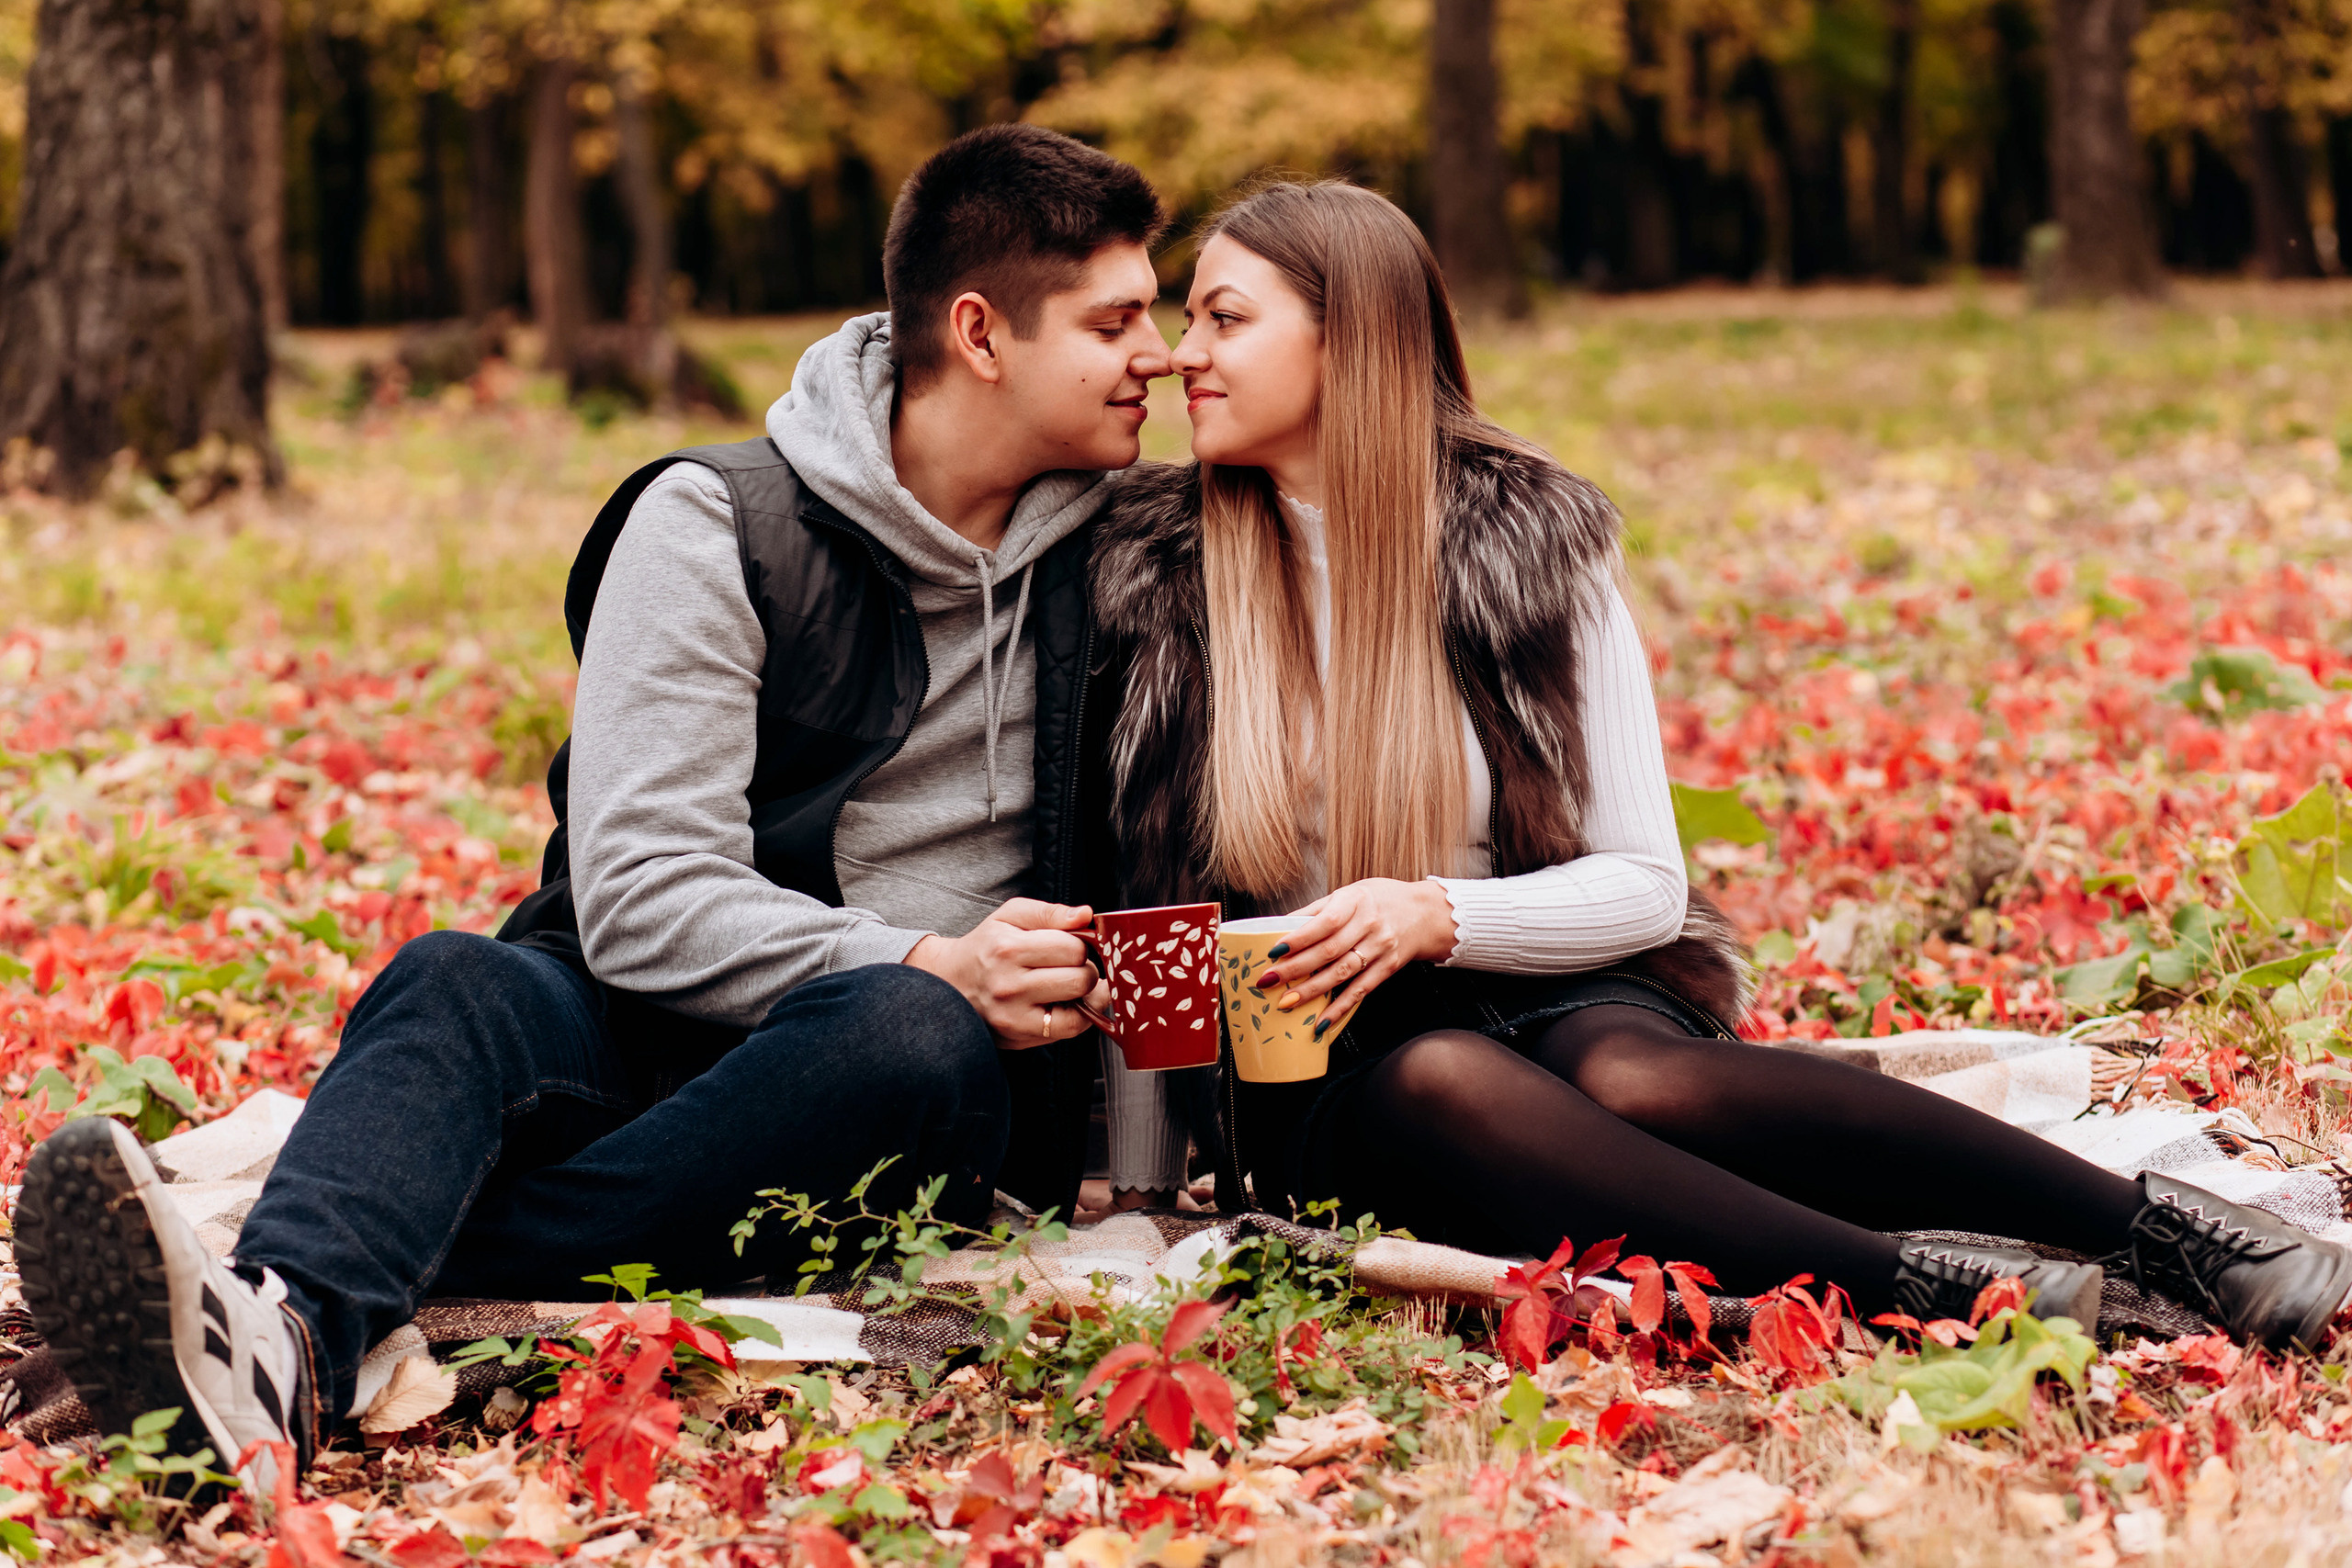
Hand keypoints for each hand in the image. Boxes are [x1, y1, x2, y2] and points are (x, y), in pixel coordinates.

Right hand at [905, 898, 1101, 1049]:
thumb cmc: (986, 946)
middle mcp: (1009, 985)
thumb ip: (1050, 912)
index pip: (1073, 948)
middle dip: (1085, 969)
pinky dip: (1079, 1016)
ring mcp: (1014, 1015)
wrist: (950, 982)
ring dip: (1084, 995)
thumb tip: (1086, 914)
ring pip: (1080, 1008)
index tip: (1071, 945)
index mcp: (1008, 949)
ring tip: (1068, 984)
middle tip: (1071, 966)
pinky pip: (1069, 1030)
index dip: (1080, 944)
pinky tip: (1068, 1003)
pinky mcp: (1018, 1036)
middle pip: (1081, 979)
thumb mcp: (1010, 916)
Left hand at [1252, 878, 1457, 1036]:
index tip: (1274, 951)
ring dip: (1313, 990)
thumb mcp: (1350, 893)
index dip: (1299, 938)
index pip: (1325, 922)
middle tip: (1270, 981)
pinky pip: (1361, 991)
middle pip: (1330, 950)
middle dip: (1297, 968)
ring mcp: (1381, 948)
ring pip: (1343, 973)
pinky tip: (1321, 1022)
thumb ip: (1317, 909)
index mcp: (1356, 901)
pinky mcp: (1388, 968)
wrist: (1426, 913)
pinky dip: (1340, 1008)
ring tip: (1287, 1002)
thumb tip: (1280, 925)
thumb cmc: (1381, 900)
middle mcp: (1370, 925)